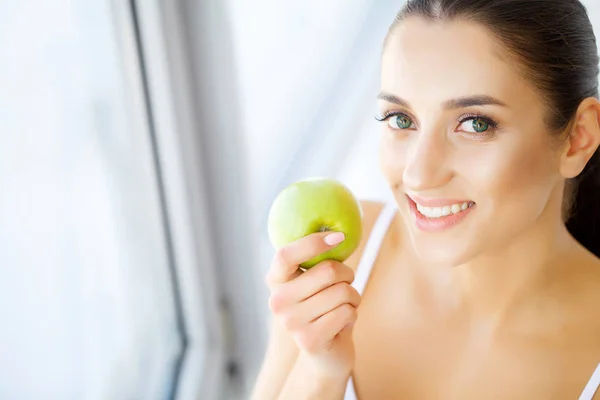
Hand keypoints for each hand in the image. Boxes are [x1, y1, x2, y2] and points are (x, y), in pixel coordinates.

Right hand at [265, 231, 360, 378]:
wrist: (326, 354)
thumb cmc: (324, 306)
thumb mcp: (315, 281)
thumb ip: (318, 259)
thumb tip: (337, 229)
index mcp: (275, 280)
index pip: (286, 254)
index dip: (313, 242)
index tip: (338, 236)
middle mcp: (277, 301)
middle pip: (327, 271)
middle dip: (348, 274)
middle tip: (346, 281)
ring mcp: (291, 322)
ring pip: (342, 291)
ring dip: (353, 296)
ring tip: (344, 305)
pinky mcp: (310, 340)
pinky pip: (347, 312)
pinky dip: (353, 313)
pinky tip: (342, 322)